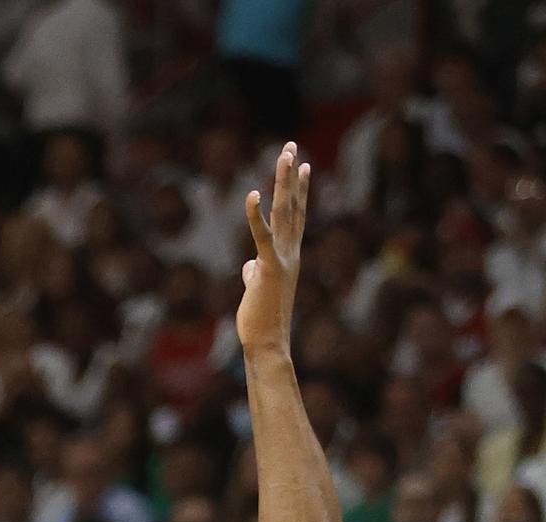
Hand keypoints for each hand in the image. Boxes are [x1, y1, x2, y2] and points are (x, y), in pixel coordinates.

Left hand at [236, 141, 310, 355]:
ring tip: (285, 155)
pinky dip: (256, 215)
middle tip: (291, 146)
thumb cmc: (261, 320)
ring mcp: (281, 258)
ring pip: (285, 213)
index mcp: (288, 256)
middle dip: (292, 175)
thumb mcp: (258, 289)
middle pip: (293, 205)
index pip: (296, 216)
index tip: (302, 165)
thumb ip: (256, 273)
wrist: (266, 343)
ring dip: (284, 182)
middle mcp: (291, 252)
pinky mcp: (267, 268)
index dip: (299, 190)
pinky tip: (253, 194)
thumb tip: (250, 266)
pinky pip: (261, 236)